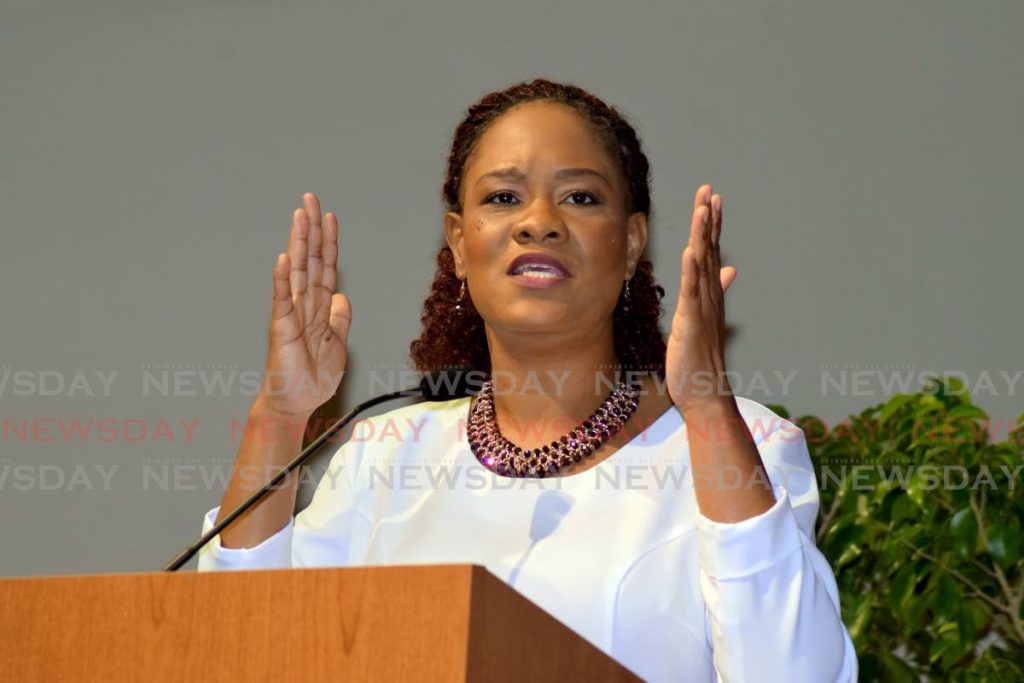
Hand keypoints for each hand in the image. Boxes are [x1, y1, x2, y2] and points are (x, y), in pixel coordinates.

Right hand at [257, 192, 351, 417]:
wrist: (296, 402)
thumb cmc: (312, 377)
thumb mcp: (338, 344)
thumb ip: (340, 319)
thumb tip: (342, 297)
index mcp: (318, 307)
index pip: (325, 266)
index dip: (329, 242)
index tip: (330, 217)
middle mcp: (303, 304)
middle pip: (309, 259)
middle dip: (311, 229)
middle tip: (310, 199)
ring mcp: (291, 313)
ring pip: (296, 271)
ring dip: (298, 243)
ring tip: (299, 217)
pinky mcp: (280, 327)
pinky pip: (281, 299)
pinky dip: (282, 279)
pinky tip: (284, 259)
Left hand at [665, 184, 736, 412]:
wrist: (704, 391)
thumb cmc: (701, 357)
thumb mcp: (705, 317)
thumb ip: (716, 290)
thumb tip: (730, 269)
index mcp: (709, 294)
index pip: (712, 251)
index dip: (711, 224)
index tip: (711, 197)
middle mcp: (709, 296)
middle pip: (710, 250)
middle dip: (709, 220)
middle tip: (709, 191)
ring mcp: (702, 309)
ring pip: (703, 266)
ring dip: (703, 237)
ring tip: (703, 210)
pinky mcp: (692, 323)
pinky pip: (692, 293)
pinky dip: (692, 272)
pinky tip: (691, 251)